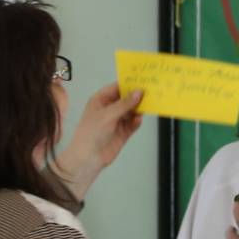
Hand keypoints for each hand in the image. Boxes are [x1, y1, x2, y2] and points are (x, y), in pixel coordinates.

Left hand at [54, 82, 143, 200]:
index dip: (129, 83)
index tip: (143, 79)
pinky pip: (133, 123)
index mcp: (101, 100)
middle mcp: (110, 108)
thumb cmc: (91, 133)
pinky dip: (136, 121)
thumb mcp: (108, 115)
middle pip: (127, 98)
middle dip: (137, 96)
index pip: (117, 87)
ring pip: (132, 111)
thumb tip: (139, 92)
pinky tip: (138, 120)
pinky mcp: (123, 132)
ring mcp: (117, 120)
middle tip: (151, 91)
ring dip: (139, 109)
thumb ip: (125, 103)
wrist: (88, 158)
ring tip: (149, 105)